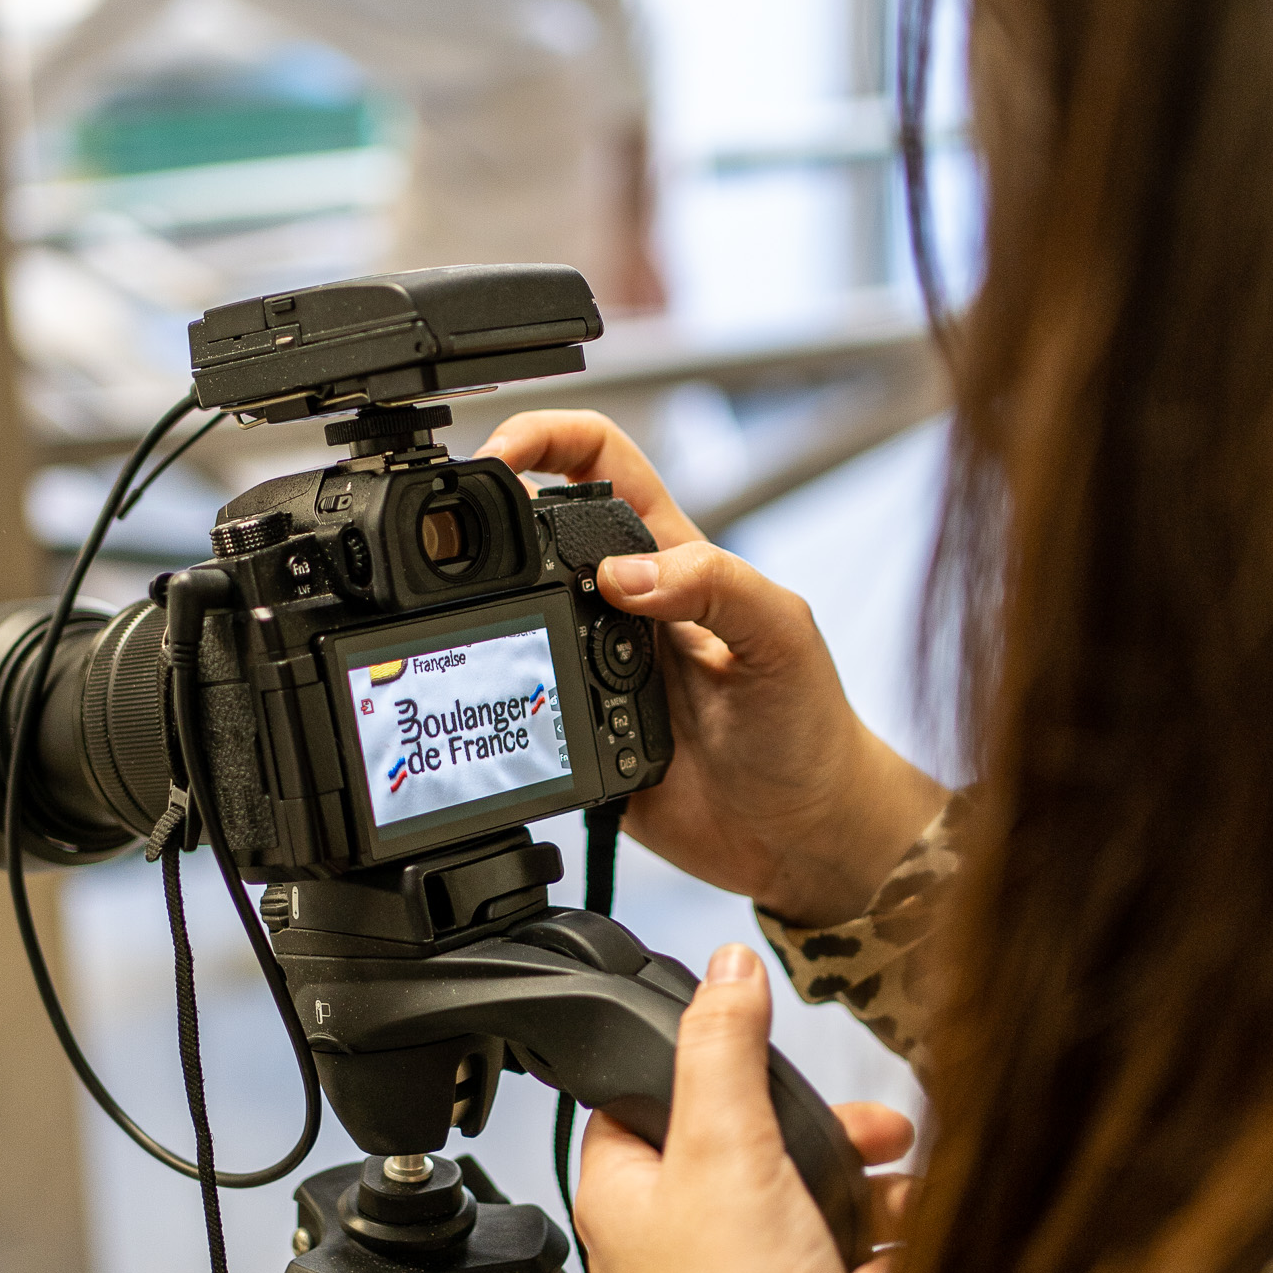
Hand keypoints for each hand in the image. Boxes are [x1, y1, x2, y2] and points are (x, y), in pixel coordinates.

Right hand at [477, 410, 946, 923]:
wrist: (802, 835)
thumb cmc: (809, 724)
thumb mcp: (780, 634)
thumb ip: (716, 583)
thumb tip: (623, 575)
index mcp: (671, 555)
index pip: (595, 462)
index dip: (544, 437)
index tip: (499, 450)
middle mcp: (622, 604)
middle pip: (533, 534)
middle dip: (491, 523)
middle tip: (463, 545)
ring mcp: (590, 667)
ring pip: (511, 617)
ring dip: (487, 616)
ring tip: (482, 628)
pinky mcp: (572, 733)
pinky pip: (514, 706)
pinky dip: (496, 699)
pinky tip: (502, 705)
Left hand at [575, 944, 914, 1272]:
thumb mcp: (729, 1149)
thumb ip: (724, 1049)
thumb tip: (723, 968)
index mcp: (626, 1192)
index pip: (650, 1093)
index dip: (712, 1065)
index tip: (765, 1052)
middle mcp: (666, 1239)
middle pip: (746, 1145)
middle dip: (823, 1136)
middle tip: (873, 1133)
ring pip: (799, 1205)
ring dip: (862, 1198)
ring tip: (903, 1200)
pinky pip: (831, 1270)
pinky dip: (868, 1263)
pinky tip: (885, 1272)